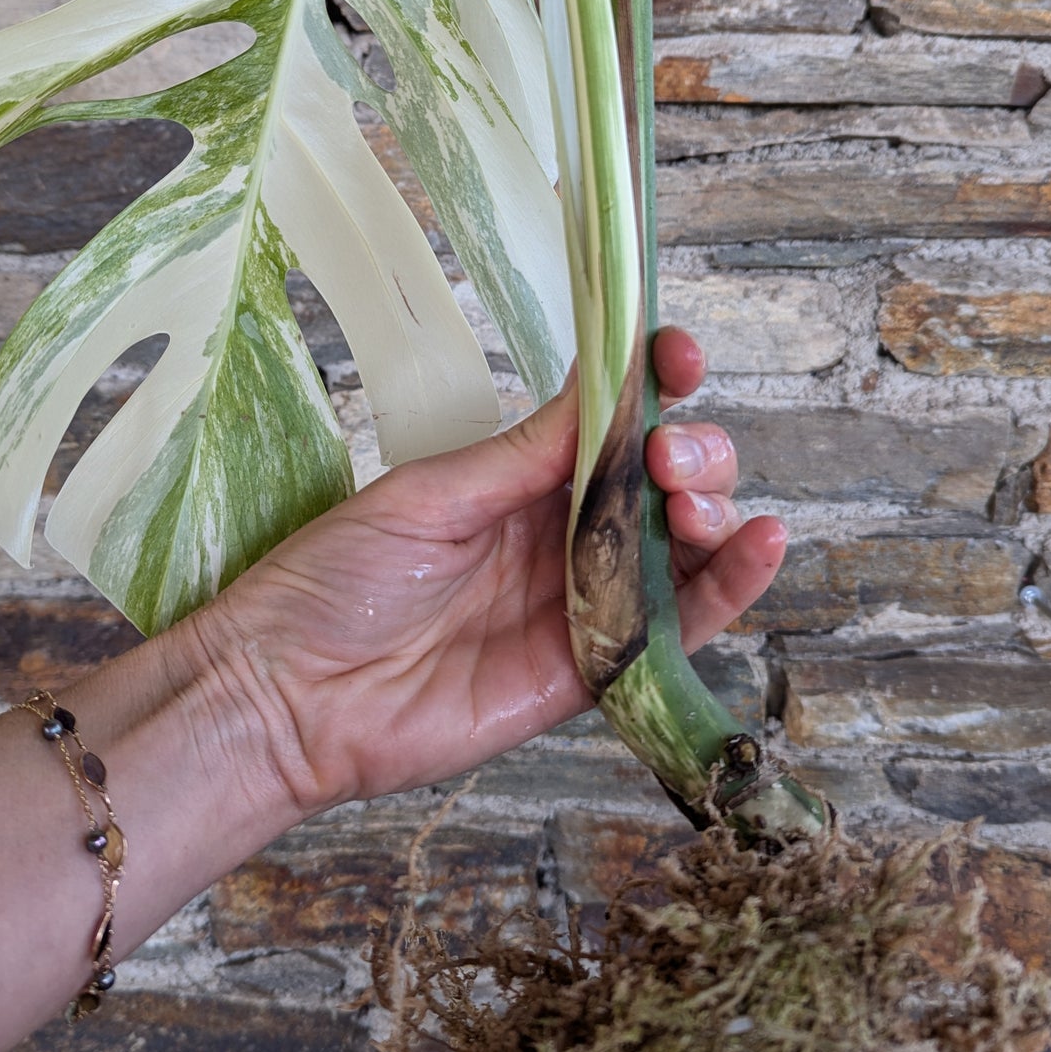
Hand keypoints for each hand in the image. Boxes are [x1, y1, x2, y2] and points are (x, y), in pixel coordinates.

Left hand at [183, 330, 785, 816]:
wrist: (287, 694)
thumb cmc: (336, 582)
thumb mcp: (432, 495)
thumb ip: (528, 454)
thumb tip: (606, 380)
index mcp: (521, 481)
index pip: (612, 423)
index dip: (656, 385)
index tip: (676, 356)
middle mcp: (564, 537)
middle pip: (665, 481)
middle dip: (691, 452)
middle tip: (666, 459)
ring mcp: (585, 604)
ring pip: (685, 548)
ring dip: (715, 509)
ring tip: (695, 500)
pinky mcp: (595, 673)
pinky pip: (680, 629)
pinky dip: (731, 588)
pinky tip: (762, 543)